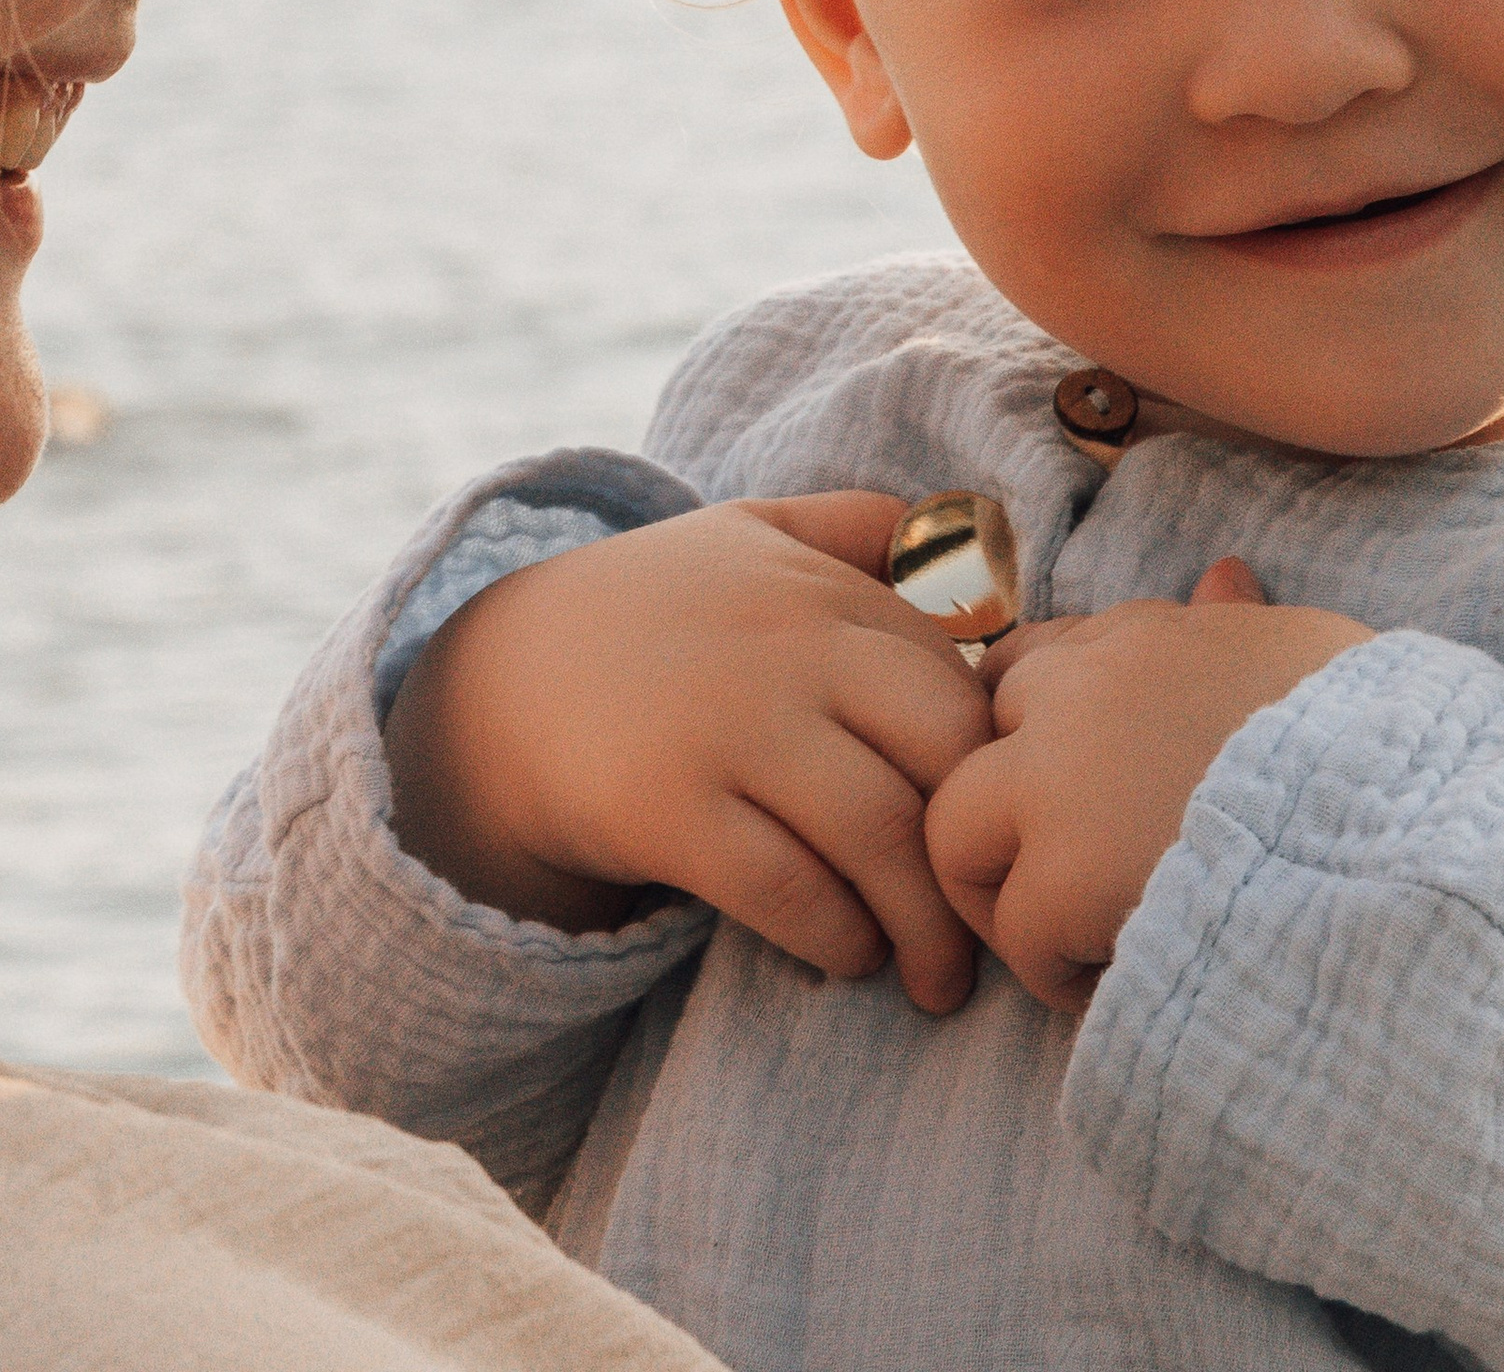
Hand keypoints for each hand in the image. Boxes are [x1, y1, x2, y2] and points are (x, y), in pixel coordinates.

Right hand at [383, 493, 994, 1011]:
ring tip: (934, 976)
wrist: (499, 683)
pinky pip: (790, 889)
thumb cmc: (652, 614)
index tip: (1004, 841)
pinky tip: (848, 957)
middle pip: (940, 756)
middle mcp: (787, 645)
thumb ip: (860, 527)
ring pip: (877, 833)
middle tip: (991, 927)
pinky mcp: (668, 805)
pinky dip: (838, 938)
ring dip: (923, 925)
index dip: (998, 778)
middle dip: (979, 854)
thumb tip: (985, 559)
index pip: (960, 686)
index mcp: (821, 588)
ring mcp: (728, 723)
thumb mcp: (748, 534)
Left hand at [924, 557, 1370, 1010]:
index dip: (1037, 735)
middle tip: (1068, 883)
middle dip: (1002, 813)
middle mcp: (1085, 685)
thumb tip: (1223, 575)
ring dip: (1008, 891)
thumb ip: (1242, 624)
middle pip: (969, 739)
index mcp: (1146, 631)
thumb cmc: (1387, 744)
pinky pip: (1014, 933)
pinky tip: (1127, 985)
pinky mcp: (1066, 871)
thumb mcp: (1311, 653)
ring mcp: (1064, 773)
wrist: (1421, 828)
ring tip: (1083, 942)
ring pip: (956, 831)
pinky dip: (1056, 972)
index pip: (1026, 664)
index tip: (1081, 796)